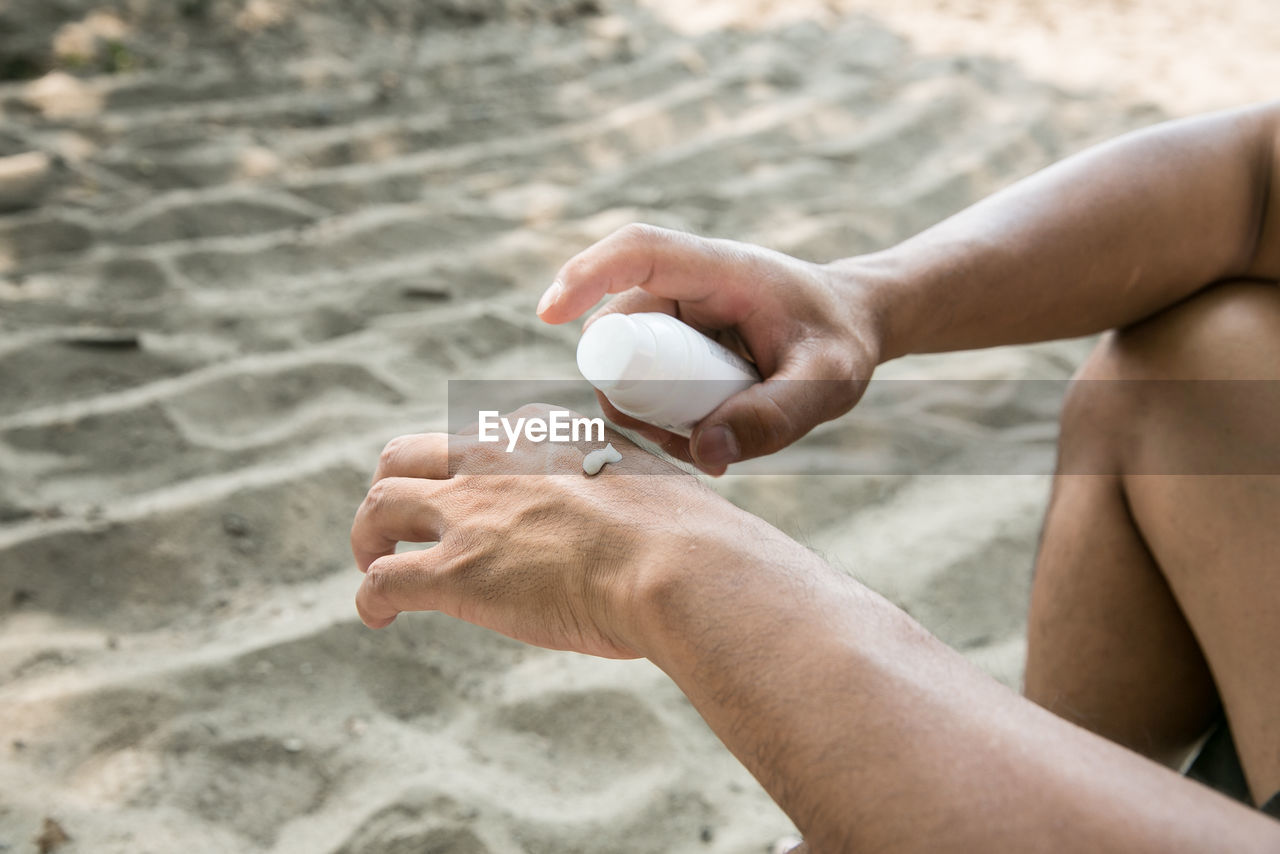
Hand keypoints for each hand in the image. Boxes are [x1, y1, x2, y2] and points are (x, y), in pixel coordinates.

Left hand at [349, 404, 738, 657]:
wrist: (675, 563)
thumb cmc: (682, 535)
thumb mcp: (645, 479)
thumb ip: (618, 485)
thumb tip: (628, 515)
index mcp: (540, 432)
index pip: (477, 438)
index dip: (465, 472)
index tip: (473, 501)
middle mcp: (493, 458)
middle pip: (406, 454)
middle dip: (394, 486)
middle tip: (399, 523)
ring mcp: (469, 511)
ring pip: (379, 504)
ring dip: (369, 535)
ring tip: (375, 564)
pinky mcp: (454, 570)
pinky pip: (383, 579)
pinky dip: (371, 597)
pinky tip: (379, 617)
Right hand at [537, 224, 883, 473]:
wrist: (855, 326)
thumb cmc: (843, 342)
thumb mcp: (828, 382)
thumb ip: (774, 416)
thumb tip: (704, 455)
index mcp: (720, 269)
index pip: (640, 252)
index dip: (587, 275)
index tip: (548, 313)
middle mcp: (687, 286)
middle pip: (619, 325)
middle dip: (625, 385)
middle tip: (671, 436)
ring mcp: (677, 316)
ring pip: (626, 361)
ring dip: (645, 409)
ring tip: (707, 443)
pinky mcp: (675, 344)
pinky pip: (642, 380)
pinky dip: (659, 417)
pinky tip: (707, 441)